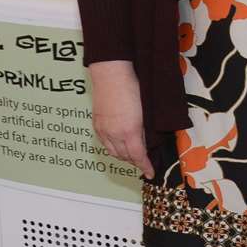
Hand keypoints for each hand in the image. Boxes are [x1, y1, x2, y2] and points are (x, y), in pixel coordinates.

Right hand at [89, 60, 153, 177]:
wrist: (111, 74)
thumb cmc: (131, 87)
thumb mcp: (144, 111)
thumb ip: (144, 130)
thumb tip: (146, 142)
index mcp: (129, 132)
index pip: (138, 156)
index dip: (145, 166)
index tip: (150, 173)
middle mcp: (114, 134)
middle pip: (124, 157)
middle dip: (134, 161)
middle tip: (143, 161)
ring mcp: (103, 129)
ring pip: (112, 152)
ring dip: (123, 156)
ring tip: (131, 154)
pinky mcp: (96, 124)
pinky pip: (104, 143)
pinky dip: (112, 148)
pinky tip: (117, 144)